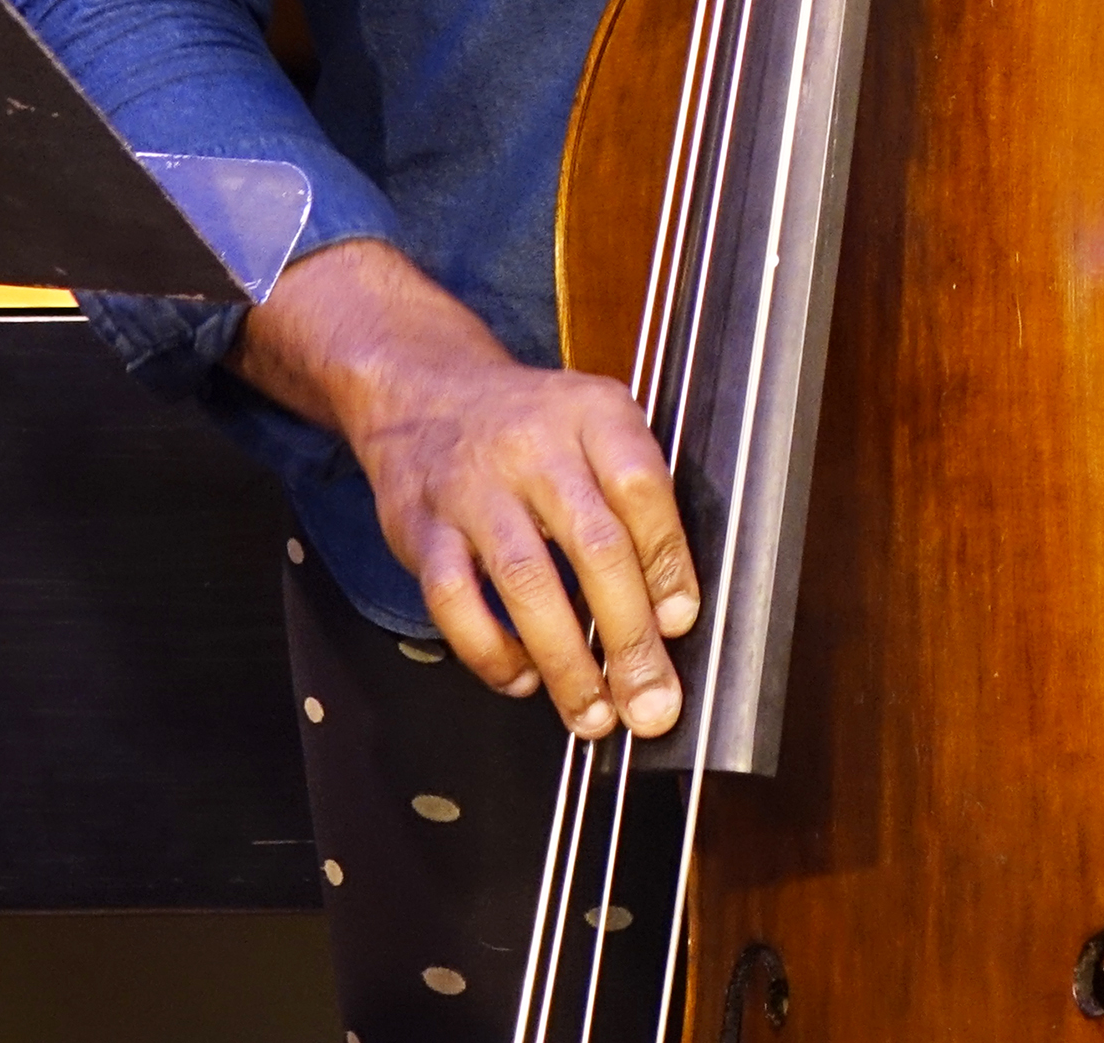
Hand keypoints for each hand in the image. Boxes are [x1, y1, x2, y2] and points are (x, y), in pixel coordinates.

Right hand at [233, 238, 696, 738]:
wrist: (425, 391)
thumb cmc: (530, 426)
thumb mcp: (596, 427)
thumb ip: (635, 501)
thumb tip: (671, 611)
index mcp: (594, 414)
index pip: (642, 487)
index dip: (667, 560)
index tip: (680, 621)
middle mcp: (535, 445)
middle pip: (594, 545)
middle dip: (629, 638)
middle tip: (651, 702)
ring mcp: (474, 487)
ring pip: (526, 582)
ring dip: (566, 662)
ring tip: (593, 713)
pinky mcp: (423, 528)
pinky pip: (454, 602)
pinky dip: (490, 652)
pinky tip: (520, 677)